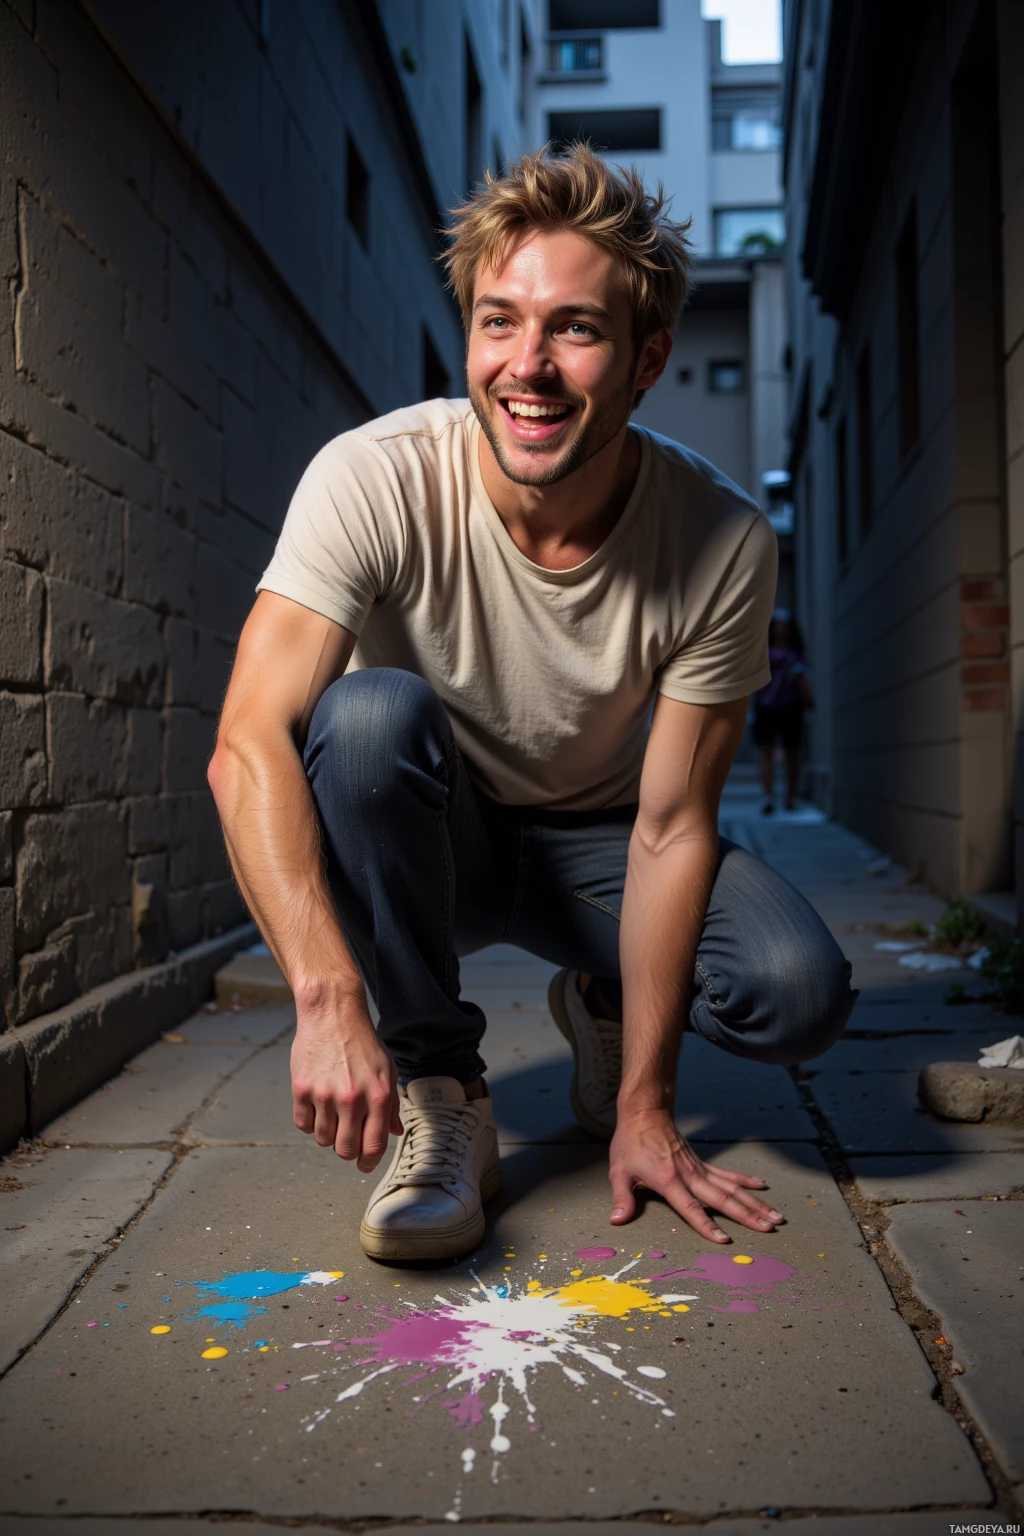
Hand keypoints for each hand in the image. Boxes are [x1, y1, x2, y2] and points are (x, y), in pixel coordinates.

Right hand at [290, 995, 401, 1172]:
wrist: (332, 1014)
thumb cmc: (362, 1042)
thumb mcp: (387, 1070)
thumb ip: (392, 1105)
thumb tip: (394, 1133)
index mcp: (378, 1096)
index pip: (373, 1146)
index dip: (368, 1162)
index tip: (364, 1165)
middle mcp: (352, 1098)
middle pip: (345, 1150)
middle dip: (347, 1151)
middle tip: (347, 1140)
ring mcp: (324, 1095)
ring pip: (322, 1139)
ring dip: (328, 1134)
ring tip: (333, 1114)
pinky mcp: (301, 1089)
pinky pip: (303, 1124)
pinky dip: (310, 1121)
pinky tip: (318, 1105)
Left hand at [608, 1107, 784, 1241]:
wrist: (645, 1113)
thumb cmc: (631, 1142)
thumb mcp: (619, 1170)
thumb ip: (622, 1198)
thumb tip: (617, 1221)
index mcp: (669, 1180)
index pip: (691, 1208)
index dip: (706, 1225)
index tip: (725, 1239)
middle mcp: (689, 1175)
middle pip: (722, 1199)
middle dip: (747, 1216)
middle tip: (769, 1229)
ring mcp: (698, 1168)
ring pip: (732, 1188)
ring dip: (754, 1203)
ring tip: (774, 1215)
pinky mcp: (702, 1163)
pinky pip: (727, 1174)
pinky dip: (745, 1180)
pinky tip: (761, 1187)